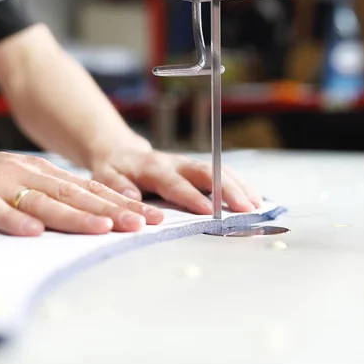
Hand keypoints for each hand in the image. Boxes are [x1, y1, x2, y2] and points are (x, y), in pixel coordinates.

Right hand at [0, 145, 164, 235]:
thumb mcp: (26, 182)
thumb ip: (56, 196)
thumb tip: (96, 213)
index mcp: (45, 175)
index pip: (91, 190)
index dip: (122, 203)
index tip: (151, 216)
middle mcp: (29, 176)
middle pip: (77, 196)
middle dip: (112, 211)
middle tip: (142, 223)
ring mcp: (2, 186)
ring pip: (45, 202)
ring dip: (75, 216)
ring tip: (103, 227)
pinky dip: (15, 220)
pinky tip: (34, 232)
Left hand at [89, 147, 262, 214]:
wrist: (120, 152)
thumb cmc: (113, 169)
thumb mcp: (105, 178)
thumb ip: (118, 188)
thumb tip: (132, 198)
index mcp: (154, 168)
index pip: (175, 183)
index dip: (191, 196)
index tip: (208, 211)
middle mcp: (175, 163)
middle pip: (207, 172)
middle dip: (228, 190)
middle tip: (247, 208)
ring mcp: (188, 164)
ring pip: (219, 170)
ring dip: (239, 186)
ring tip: (257, 205)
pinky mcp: (196, 168)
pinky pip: (222, 172)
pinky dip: (239, 184)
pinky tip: (253, 198)